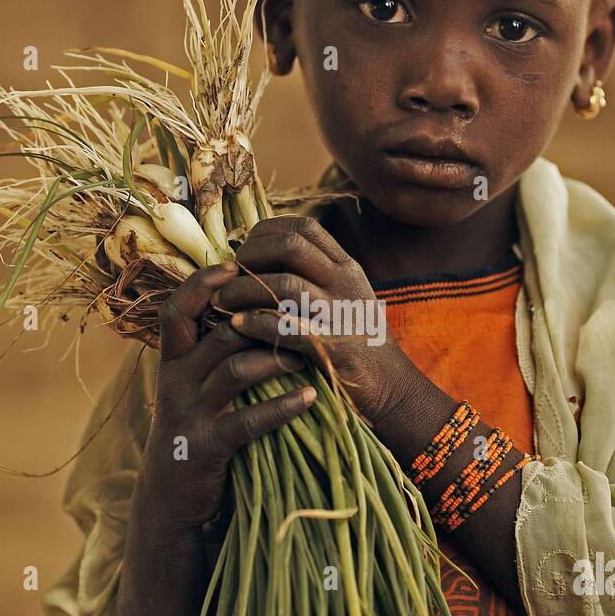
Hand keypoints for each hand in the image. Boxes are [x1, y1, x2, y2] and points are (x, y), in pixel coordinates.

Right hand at [145, 261, 315, 524]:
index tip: (232, 266)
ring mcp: (190, 414)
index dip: (200, 285)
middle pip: (218, 334)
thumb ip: (211, 350)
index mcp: (172, 362)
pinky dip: (282, 407)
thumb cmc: (196, 428)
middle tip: (300, 313)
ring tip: (308, 355)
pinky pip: (248, 420)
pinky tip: (309, 397)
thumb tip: (247, 307)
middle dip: (261, 321)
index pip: (176, 311)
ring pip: (235, 370)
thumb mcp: (194, 386)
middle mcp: (175, 382)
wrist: (172, 498)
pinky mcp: (207, 447)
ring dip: (276, 358)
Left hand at [211, 215, 427, 431]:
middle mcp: (345, 283)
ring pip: (282, 286)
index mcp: (346, 267)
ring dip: (243, 291)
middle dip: (251, 256)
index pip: (303, 227)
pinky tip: (236, 325)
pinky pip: (283, 327)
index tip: (245, 251)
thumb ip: (315, 275)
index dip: (266, 232)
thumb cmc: (358, 343)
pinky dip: (254, 324)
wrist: (393, 388)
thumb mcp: (346, 297)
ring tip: (221, 303)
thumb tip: (265, 255)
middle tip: (229, 277)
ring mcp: (339, 314)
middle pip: (290, 247)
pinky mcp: (330, 348)